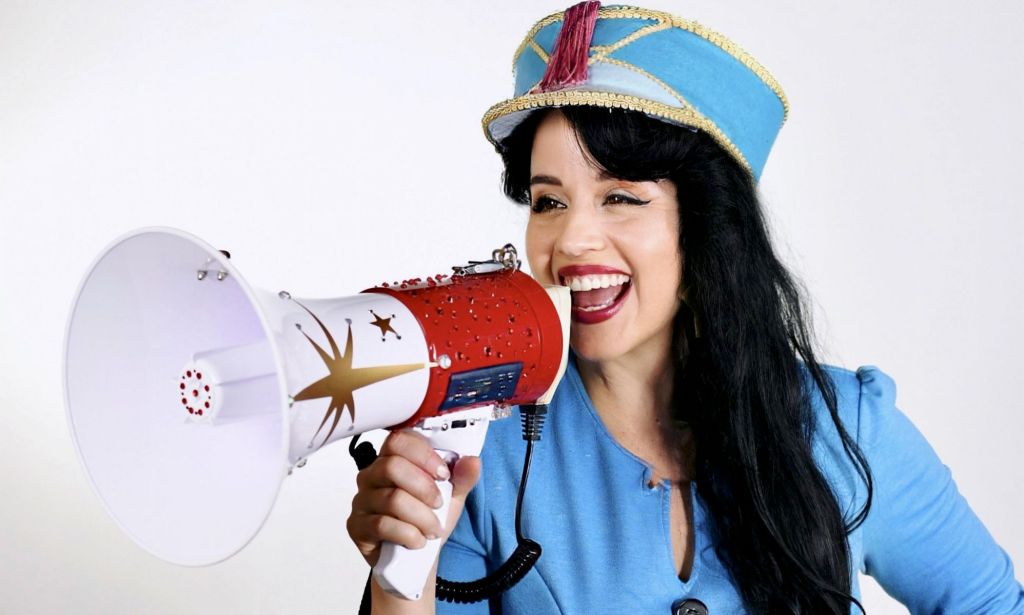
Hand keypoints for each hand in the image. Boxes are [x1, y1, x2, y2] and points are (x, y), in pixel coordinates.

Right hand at [347, 430, 481, 567]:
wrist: (416, 558)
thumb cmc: (428, 519)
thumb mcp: (452, 497)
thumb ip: (462, 478)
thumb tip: (472, 461)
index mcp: (392, 459)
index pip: (398, 440)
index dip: (424, 455)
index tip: (444, 474)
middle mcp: (371, 475)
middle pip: (392, 467)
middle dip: (424, 488)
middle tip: (439, 505)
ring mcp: (361, 500)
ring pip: (392, 499)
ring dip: (422, 517)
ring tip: (434, 530)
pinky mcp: (356, 526)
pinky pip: (382, 524)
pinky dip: (408, 534)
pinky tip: (419, 541)